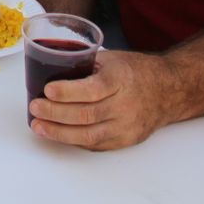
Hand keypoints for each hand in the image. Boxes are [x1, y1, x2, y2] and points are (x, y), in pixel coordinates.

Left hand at [28, 50, 175, 149]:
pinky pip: (96, 144)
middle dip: (55, 113)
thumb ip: (84, 65)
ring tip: (39, 126)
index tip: (47, 90)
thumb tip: (48, 69)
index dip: (67, 92)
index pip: (92, 90)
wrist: (168, 90)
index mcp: (120, 80)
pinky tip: (57, 134)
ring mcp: (126, 126)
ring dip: (59, 132)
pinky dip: (73, 140)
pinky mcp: (126, 140)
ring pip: (89, 134)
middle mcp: (125, 106)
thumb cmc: (135, 71)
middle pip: (86, 115)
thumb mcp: (110, 59)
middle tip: (35, 108)